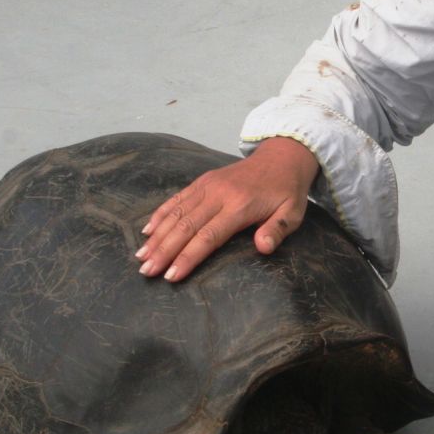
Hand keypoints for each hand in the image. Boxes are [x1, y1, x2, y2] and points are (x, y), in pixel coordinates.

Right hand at [136, 137, 318, 282]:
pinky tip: (147, 231)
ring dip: (157, 236)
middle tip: (147, 272)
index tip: (171, 276)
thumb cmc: (287, 191)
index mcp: (241, 206)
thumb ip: (277, 230)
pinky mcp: (203, 180)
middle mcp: (219, 194)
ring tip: (141, 257)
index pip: (209, 237)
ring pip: (177, 213)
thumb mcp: (293, 213)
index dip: (188, 257)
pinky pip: (177, 198)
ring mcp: (208, 185)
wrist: (282, 157)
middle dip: (164, 251)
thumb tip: (263, 248)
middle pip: (186, 226)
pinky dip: (160, 214)